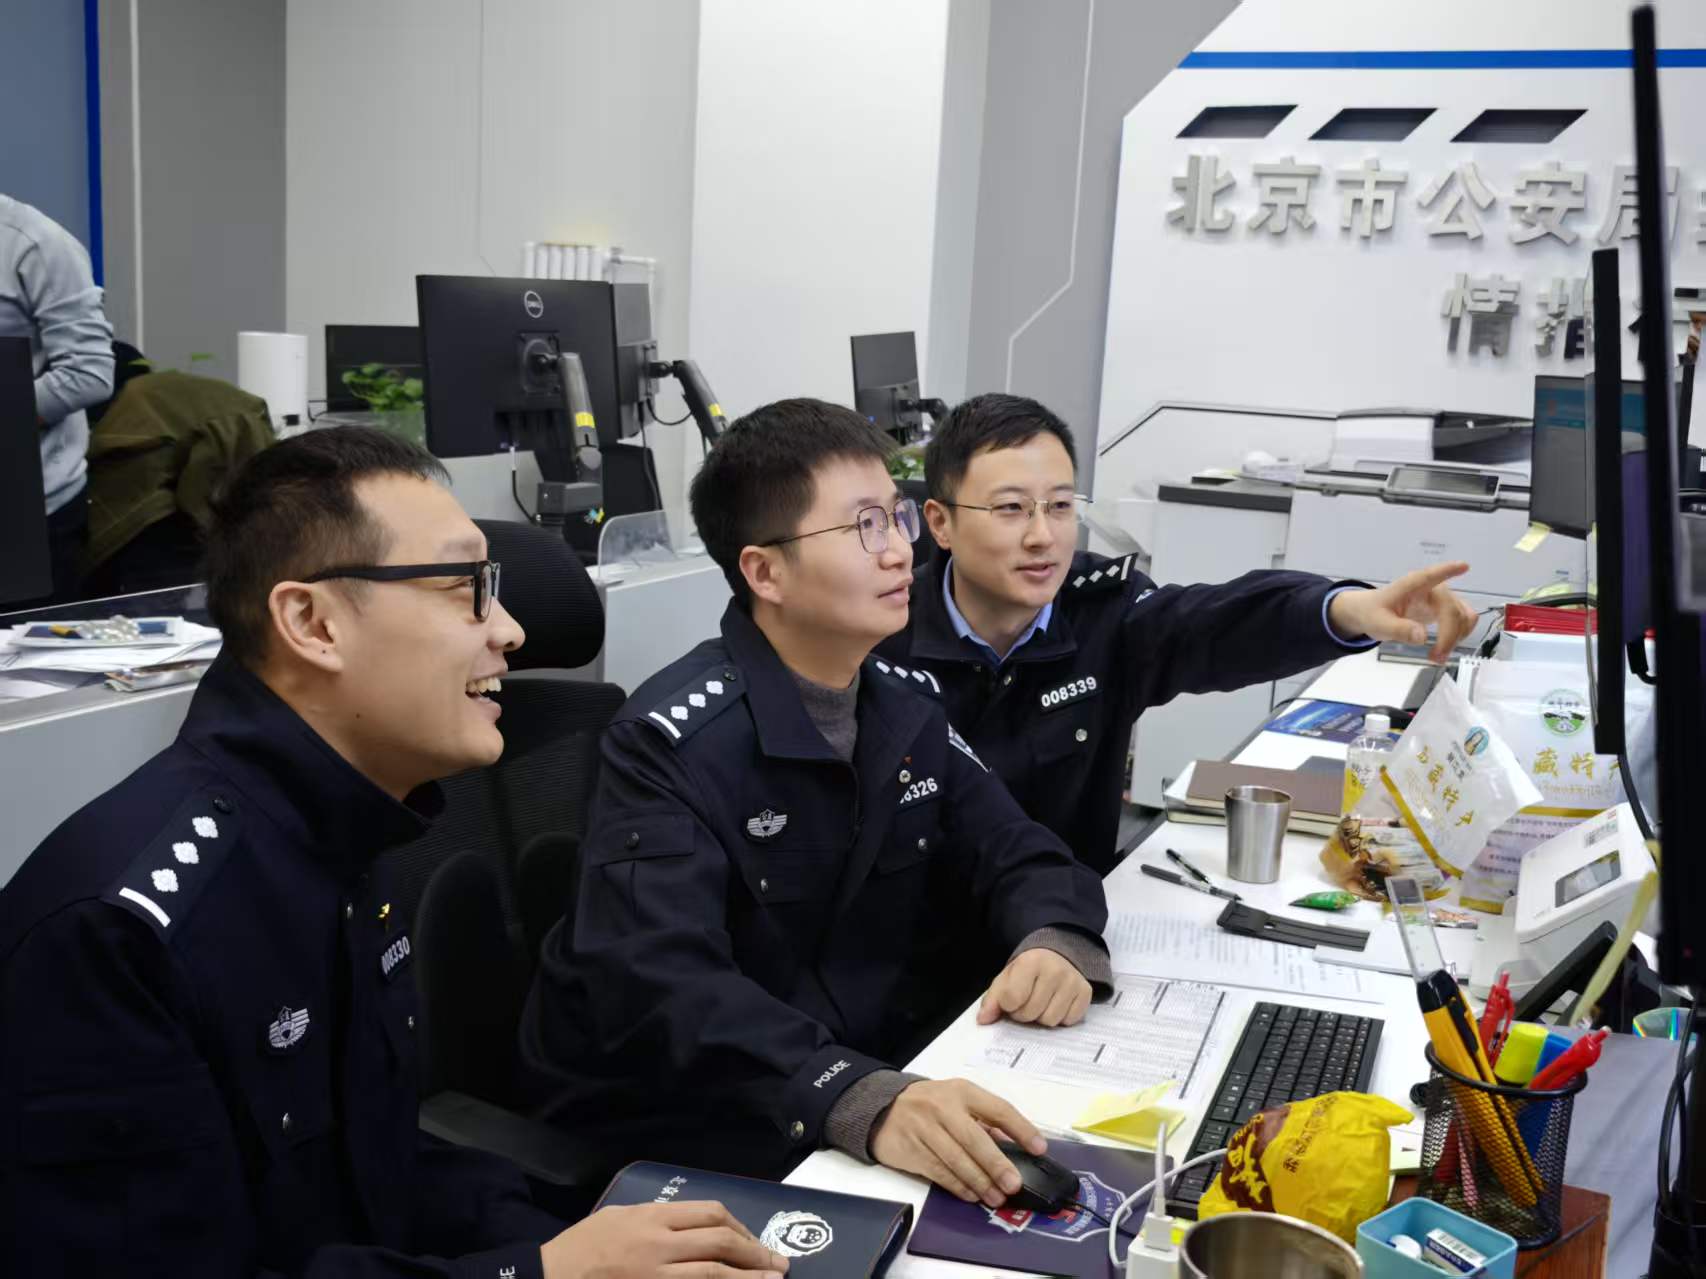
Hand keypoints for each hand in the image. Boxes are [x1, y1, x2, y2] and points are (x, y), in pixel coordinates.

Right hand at [541, 1201, 787, 1278]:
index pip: (710, 1214)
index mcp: (652, 1216)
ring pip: (714, 1271)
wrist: (548, 1276)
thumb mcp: (619, 1217)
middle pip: (720, 1239)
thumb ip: (656, 1219)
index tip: (754, 1240)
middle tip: (779, 1263)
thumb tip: (690, 1225)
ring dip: (749, 1276)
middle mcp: (659, 1242)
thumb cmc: (582, 1246)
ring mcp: (656, 1272)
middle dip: (755, 1251)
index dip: (740, 1226)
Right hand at [869, 1077, 1045, 1206]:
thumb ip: (983, 1121)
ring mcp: (924, 1128)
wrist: (880, 1108)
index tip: (1039, 1148)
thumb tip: (1013, 1147)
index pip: (998, 1109)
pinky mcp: (911, 1149)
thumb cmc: (928, 1105)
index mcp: (962, 1091)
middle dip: (997, 1164)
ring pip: (957, 1160)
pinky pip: (939, 1172)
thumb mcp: (956, 1101)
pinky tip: (972, 1194)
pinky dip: (958, 1186)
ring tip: (995, 1197)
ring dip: (979, 1182)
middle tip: (1014, 1184)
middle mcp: (943, 1107)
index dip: (1021, 1129)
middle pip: (975, 1139)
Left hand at [976, 947, 1091, 1027]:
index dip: (1008, 1005)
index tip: (1011, 998)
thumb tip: (983, 1020)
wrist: (1056, 956)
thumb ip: (992, 1000)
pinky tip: (1057, 1003)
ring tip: (1041, 1003)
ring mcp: (1072, 981)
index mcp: (1030, 962)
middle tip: (1027, 1001)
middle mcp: (1054, 970)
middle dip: (1024, 1013)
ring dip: (1042, 1017)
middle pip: (1030, 1013)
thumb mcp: (1005, 979)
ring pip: (1050, 1020)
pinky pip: (1068, 1021)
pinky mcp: (1086, 992)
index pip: (1011, 999)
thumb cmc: (1027, 972)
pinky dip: (1060, 1017)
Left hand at [1327, 561, 1479, 662]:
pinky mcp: (1446, 610)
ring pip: (1464, 617)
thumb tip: (1422, 636)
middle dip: (1449, 636)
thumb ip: (1398, 629)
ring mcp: (1442, 600)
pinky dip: (1460, 635)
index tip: (1463, 566)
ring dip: (1457, 638)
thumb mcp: (1378, 624)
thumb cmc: (1374, 613)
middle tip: (1436, 657)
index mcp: (1412, 586)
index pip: (1430, 576)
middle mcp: (1432, 589)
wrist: (1372, 614)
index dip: (1447, 571)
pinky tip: (1446, 647)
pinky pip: (1464, 621)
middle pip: (1453, 610)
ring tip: (1438, 656)